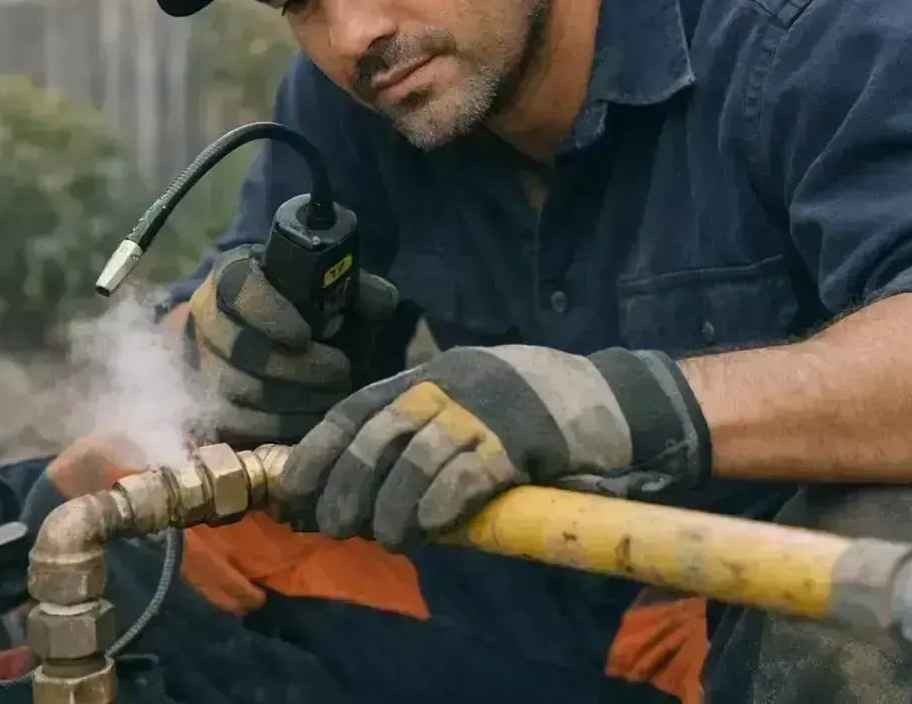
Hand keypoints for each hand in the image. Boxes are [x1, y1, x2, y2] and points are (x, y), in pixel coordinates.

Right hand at [188, 244, 398, 443]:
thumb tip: (382, 302)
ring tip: (334, 396)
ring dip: (294, 399)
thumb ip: (356, 289)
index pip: (239, 288)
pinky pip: (238, 424)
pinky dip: (280, 425)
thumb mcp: (327, 285)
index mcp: (234, 274)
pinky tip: (313, 420)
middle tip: (341, 372)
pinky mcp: (207, 405)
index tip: (305, 334)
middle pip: (242, 349)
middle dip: (298, 367)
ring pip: (241, 390)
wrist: (258, 337)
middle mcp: (207, 318)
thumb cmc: (301, 306)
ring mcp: (202, 364)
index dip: (270, 313)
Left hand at [278, 344, 710, 549]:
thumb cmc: (538, 406)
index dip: (320, 449)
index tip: (294, 490)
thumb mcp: (470, 398)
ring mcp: (486, 410)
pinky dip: (441, 503)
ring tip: (384, 537)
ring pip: (416, 456)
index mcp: (431, 373)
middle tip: (332, 525)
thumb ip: (425, 427)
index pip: (357, 407)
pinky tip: (429, 527)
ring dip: (390, 503)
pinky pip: (469, 474)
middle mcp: (450, 384)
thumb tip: (366, 481)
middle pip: (377, 432)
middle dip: (345, 482)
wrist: (618, 398)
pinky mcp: (523, 441)